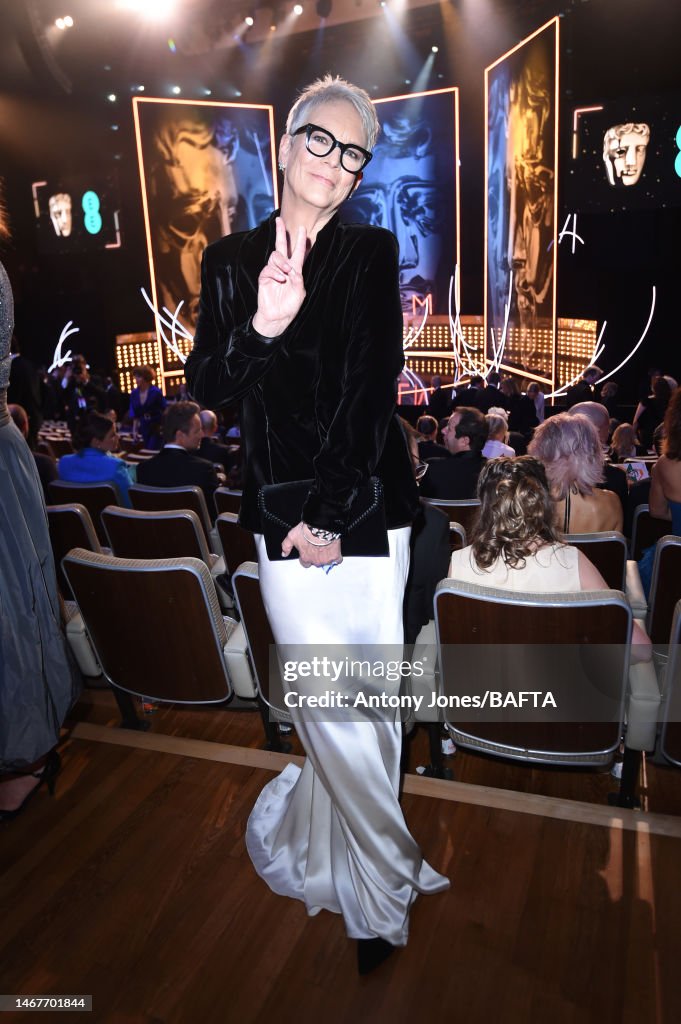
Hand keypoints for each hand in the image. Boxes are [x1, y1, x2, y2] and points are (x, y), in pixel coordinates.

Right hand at [252, 217, 306, 337]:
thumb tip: (292, 269)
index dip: (300, 241)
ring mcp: (273, 272)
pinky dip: (275, 273)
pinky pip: (268, 269)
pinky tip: (279, 280)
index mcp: (295, 270)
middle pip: (281, 246)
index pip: (298, 253)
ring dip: (282, 262)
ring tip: (286, 273)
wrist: (277, 316)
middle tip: (280, 220)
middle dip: (281, 233)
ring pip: (275, 256)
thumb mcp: (300, 292)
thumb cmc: (290, 306)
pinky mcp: (264, 277)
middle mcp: (283, 268)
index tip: (303, 229)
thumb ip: (298, 280)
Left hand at [281, 521, 342, 568]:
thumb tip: (284, 553)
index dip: (307, 557)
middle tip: (317, 547)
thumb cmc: (307, 530)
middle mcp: (315, 561)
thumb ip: (286, 546)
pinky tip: (334, 551)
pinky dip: (336, 557)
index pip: (305, 563)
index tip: (308, 551)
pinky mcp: (335, 556)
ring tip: (325, 547)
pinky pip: (337, 561)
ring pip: (326, 562)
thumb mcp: (292, 536)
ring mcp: (326, 560)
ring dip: (326, 556)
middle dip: (316, 556)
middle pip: (316, 562)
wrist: (321, 526)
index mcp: (305, 557)